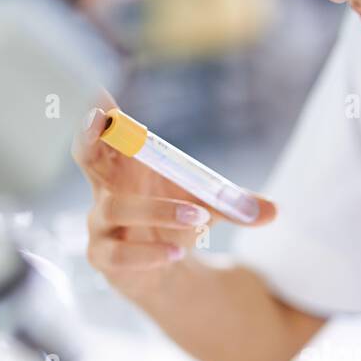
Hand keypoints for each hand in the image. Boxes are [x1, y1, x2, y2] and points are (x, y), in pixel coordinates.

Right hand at [74, 96, 275, 300]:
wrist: (167, 268)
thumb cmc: (177, 221)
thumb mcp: (210, 207)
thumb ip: (237, 204)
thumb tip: (276, 210)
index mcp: (128, 164)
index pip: (107, 131)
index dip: (100, 112)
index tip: (102, 92)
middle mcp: (105, 187)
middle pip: (85, 155)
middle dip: (88, 135)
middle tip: (99, 119)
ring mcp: (99, 221)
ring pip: (115, 208)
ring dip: (158, 210)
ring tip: (198, 218)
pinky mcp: (101, 256)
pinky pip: (117, 253)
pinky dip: (147, 253)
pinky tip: (175, 255)